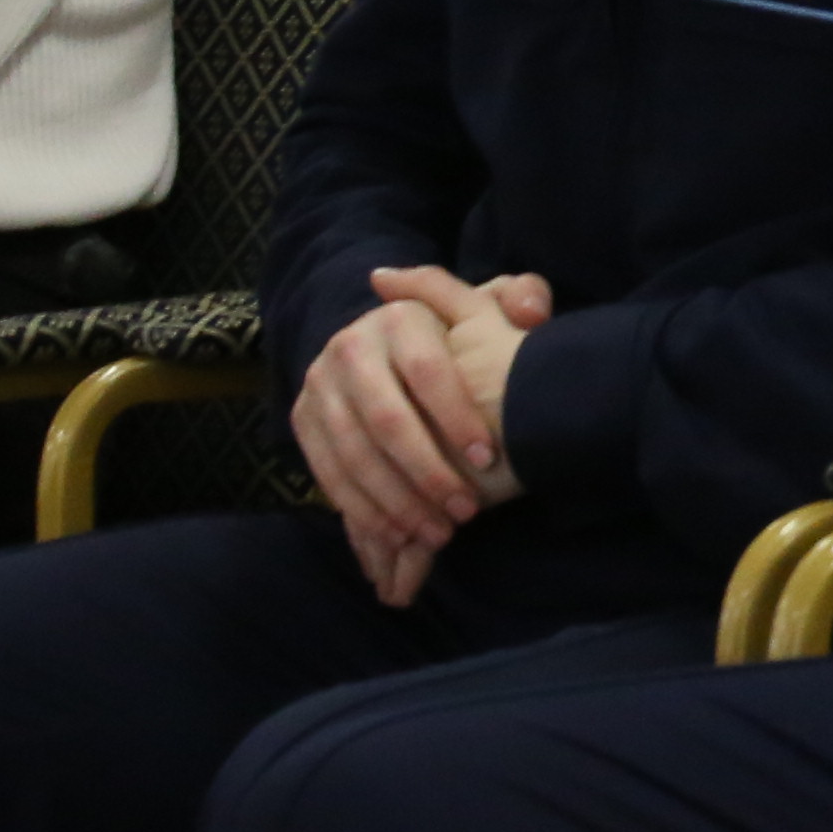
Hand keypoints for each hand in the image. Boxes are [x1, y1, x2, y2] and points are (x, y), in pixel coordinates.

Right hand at [294, 266, 544, 607]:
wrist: (390, 349)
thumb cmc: (458, 338)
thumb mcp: (490, 313)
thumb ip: (521, 298)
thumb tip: (529, 310)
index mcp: (399, 315)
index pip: (428, 372)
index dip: (457, 418)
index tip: (487, 459)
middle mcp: (350, 346)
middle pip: (386, 419)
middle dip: (427, 472)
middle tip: (464, 511)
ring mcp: (319, 384)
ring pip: (354, 452)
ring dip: (396, 500)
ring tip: (438, 532)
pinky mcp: (303, 419)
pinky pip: (327, 472)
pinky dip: (363, 508)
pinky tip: (398, 533)